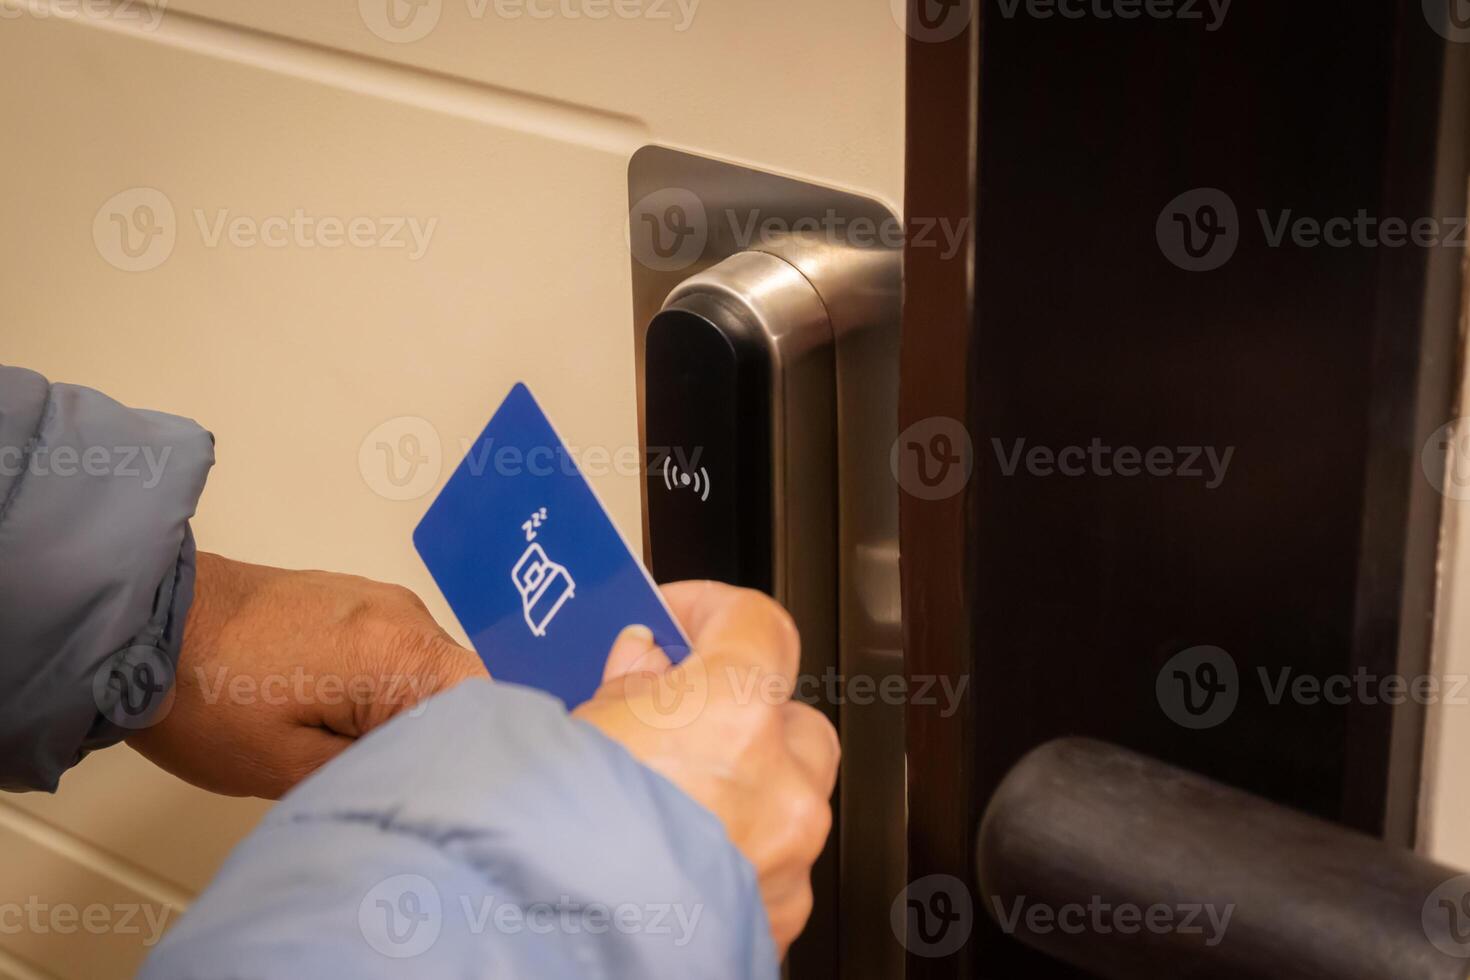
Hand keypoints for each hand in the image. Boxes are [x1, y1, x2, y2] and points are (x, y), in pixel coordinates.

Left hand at [127, 552, 486, 797]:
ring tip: (352, 747)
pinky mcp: (352, 599)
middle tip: (389, 775)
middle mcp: (404, 614)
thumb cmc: (204, 695)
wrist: (141, 624)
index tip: (450, 783)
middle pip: (462, 687)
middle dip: (439, 735)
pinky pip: (396, 650)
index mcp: (401, 651)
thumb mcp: (294, 767)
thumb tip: (434, 774)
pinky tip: (336, 714)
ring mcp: (378, 599)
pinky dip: (383, 686)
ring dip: (406, 711)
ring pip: (428, 671)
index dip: (482, 750)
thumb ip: (382, 768)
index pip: (490, 702)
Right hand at [572, 581, 839, 957]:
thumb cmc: (546, 840)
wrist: (540, 948)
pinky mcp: (777, 917)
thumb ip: (627, 685)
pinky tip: (673, 859)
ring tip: (664, 799)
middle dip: (741, 716)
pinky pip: (774, 865)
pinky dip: (736, 855)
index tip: (678, 619)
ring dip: (742, 790)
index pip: (759, 623)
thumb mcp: (572, 727)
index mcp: (733, 713)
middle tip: (672, 722)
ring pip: (790, 798)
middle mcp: (780, 785)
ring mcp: (786, 857)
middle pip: (790, 718)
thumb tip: (644, 665)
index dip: (714, 610)